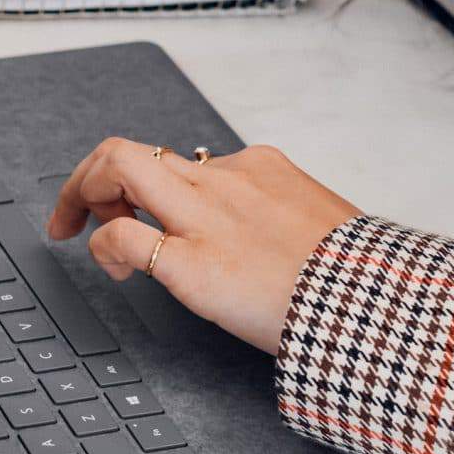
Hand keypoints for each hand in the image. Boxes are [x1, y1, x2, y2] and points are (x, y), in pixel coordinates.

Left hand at [46, 138, 360, 357]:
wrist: (378, 303)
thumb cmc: (356, 277)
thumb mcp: (321, 228)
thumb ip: (286, 223)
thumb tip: (276, 245)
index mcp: (263, 169)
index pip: (186, 160)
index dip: (151, 184)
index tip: (141, 207)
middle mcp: (227, 180)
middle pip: (133, 150)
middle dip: (92, 174)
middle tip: (78, 209)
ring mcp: (206, 216)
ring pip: (117, 165)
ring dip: (82, 191)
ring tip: (75, 227)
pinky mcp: (192, 262)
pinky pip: (121, 236)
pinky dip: (103, 247)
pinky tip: (118, 271)